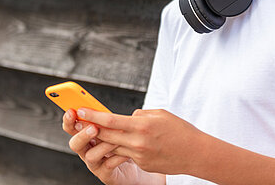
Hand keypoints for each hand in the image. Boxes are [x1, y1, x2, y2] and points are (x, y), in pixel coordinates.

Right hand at [62, 109, 146, 184]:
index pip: (71, 127)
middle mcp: (87, 150)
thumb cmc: (124, 143)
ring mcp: (95, 163)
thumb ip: (107, 120)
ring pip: (90, 156)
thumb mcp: (114, 128)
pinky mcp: (105, 174)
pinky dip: (116, 158)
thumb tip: (104, 109)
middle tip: (93, 127)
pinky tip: (126, 152)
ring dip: (103, 146)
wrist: (137, 163)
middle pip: (75, 143)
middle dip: (83, 134)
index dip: (69, 120)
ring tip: (116, 140)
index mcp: (86, 136)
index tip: (72, 111)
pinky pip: (108, 166)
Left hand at [78, 108, 207, 175]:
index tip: (80, 109)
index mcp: (142, 126)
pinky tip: (121, 142)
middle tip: (78, 120)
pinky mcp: (143, 164)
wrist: (196, 153)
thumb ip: (140, 114)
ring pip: (114, 146)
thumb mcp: (160, 114)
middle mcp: (138, 142)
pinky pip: (127, 154)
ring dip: (104, 139)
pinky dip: (122, 147)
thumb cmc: (180, 129)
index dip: (92, 115)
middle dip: (91, 127)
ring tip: (95, 131)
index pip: (110, 120)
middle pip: (107, 134)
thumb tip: (127, 116)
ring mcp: (140, 155)